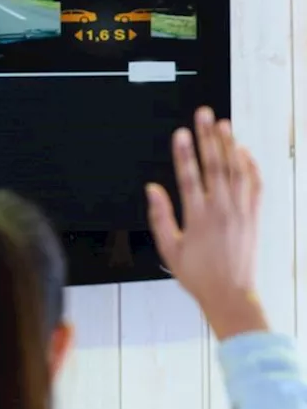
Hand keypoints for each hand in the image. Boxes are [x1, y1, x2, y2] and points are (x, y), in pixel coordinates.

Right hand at [145, 106, 266, 339]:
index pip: (189, 177)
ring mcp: (241, 211)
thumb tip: (153, 190)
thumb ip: (160, 216)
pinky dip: (250, 166)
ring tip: (223, 124)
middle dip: (207, 137)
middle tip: (203, 115)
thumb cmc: (198, 275)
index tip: (181, 134)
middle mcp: (222, 210)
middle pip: (214, 165)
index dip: (184, 153)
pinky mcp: (253, 216)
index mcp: (199, 217)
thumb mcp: (168, 249)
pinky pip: (255, 184)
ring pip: (236, 170)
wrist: (230, 293)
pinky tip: (243, 152)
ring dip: (229, 145)